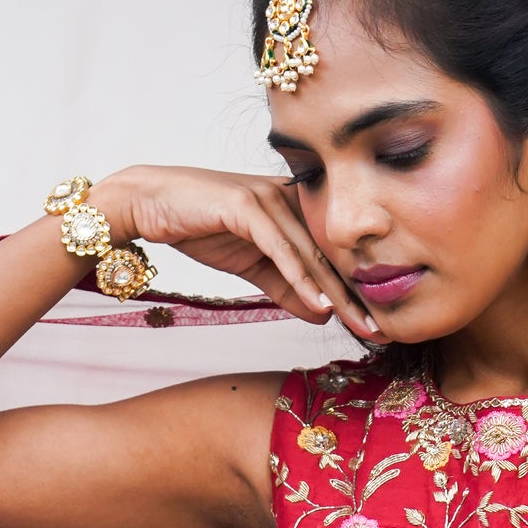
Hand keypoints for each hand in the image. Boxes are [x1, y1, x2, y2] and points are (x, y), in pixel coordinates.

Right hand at [89, 165, 380, 340]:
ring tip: (358, 324)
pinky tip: (320, 303)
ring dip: (336, 292)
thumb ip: (285, 286)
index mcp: (294, 207)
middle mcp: (288, 196)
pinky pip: (281, 248)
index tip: (375, 323)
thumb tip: (320, 313)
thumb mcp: (251, 265)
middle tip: (380, 331)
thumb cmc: (198, 226)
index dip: (353, 289)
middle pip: (329, 254)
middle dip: (355, 296)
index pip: (330, 253)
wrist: (147, 203)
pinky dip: (301, 277)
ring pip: (310, 253)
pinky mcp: (246, 206)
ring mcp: (268, 197)